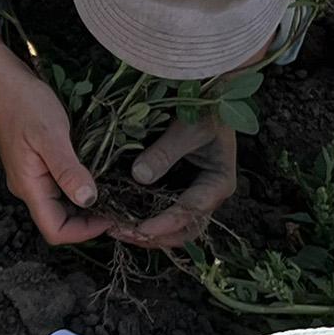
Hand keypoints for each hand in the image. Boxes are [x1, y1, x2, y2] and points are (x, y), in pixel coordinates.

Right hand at [0, 62, 109, 246]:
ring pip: (58, 207)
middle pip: (57, 222)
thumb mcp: (51, 135)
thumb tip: (88, 200)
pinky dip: (77, 190)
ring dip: (84, 207)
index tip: (111, 218)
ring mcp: (30, 179)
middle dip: (87, 222)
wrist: (5, 83)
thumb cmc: (26, 105)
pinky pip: (57, 190)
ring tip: (111, 194)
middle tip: (118, 208)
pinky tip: (94, 177)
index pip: (54, 230)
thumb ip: (68, 170)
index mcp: (29, 187)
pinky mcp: (35, 167)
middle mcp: (28, 189)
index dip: (84, 232)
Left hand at [108, 116, 236, 249]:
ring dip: (144, 232)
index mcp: (218, 184)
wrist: (210, 97)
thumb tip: (139, 176)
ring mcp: (190, 194)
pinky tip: (118, 216)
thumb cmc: (205, 111)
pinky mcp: (175, 189)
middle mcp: (206, 196)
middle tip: (122, 233)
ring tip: (115, 229)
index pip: (191, 213)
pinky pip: (158, 211)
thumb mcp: (188, 128)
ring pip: (170, 227)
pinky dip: (141, 217)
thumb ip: (166, 152)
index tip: (140, 229)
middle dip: (153, 237)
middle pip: (183, 231)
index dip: (165, 224)